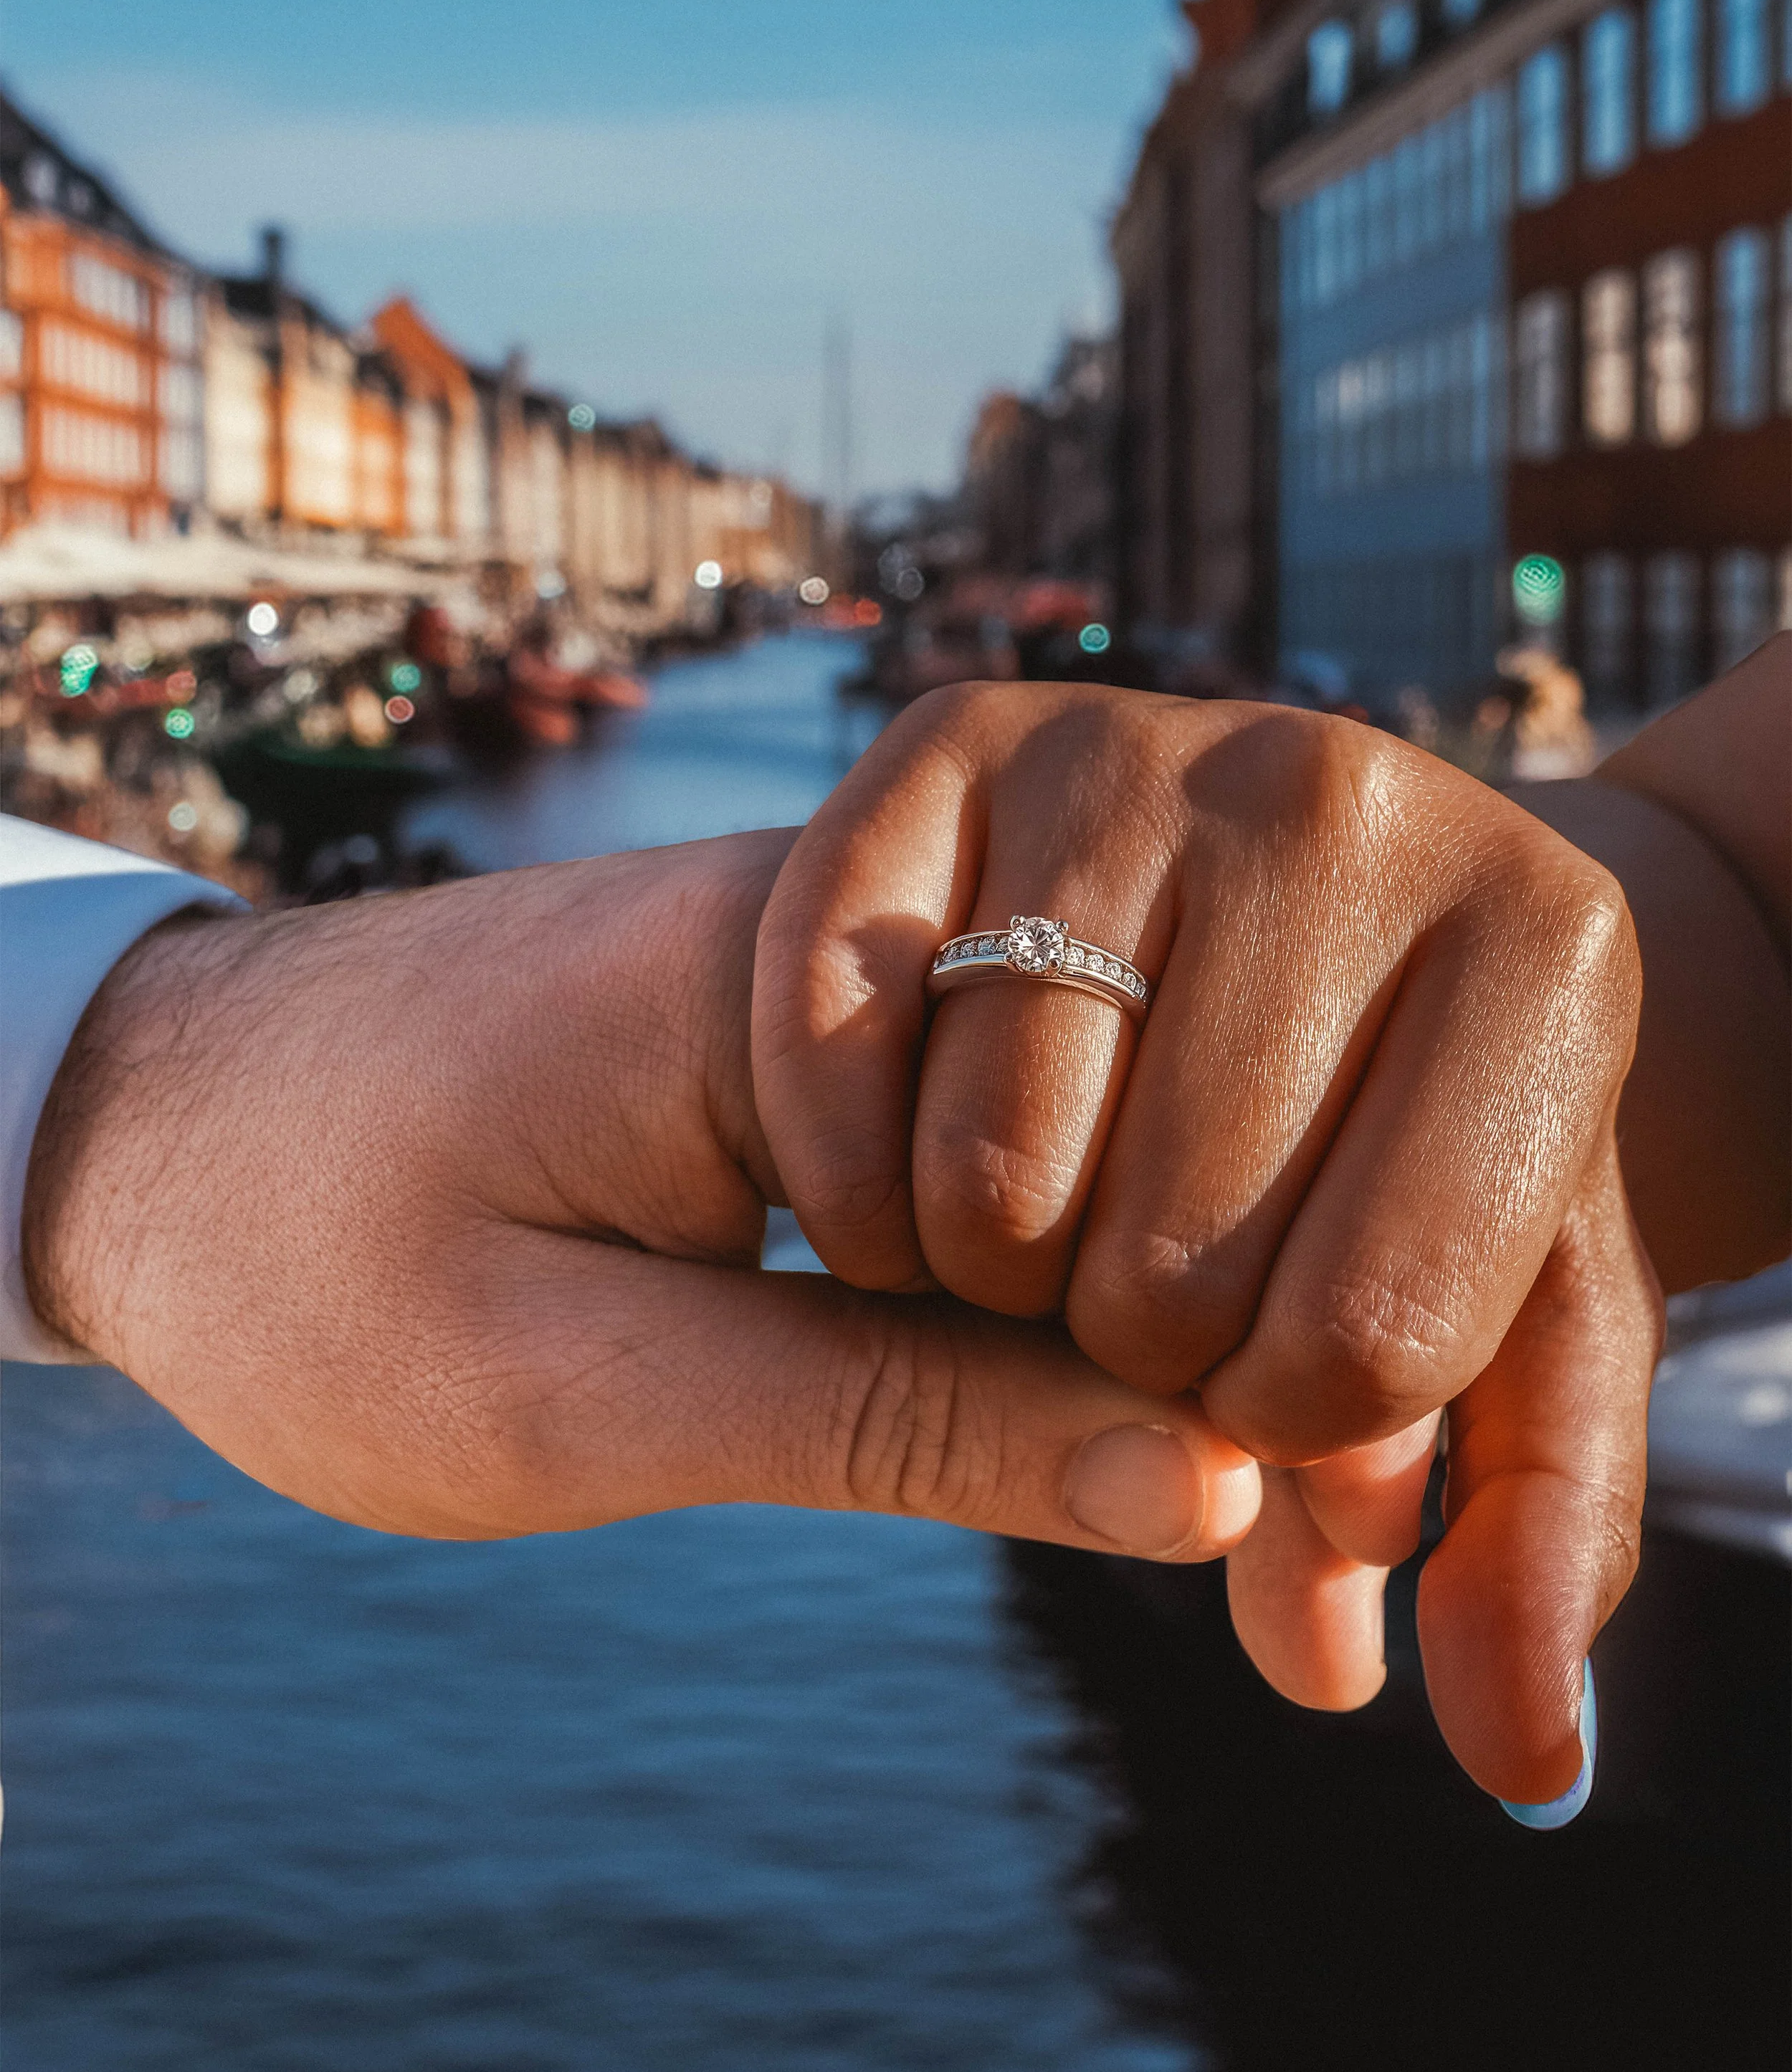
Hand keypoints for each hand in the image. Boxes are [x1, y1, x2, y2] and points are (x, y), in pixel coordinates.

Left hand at [22, 830, 1258, 1556]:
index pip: (1131, 1146)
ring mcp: (866, 971)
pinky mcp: (841, 1037)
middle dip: (1244, 1354)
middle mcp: (870, 927)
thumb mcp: (584, 1390)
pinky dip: (1077, 1291)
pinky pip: (1021, 1153)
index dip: (1235, 1354)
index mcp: (799, 972)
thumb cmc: (308, 1255)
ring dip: (1177, 1330)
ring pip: (1116, 1147)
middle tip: (1324, 1594)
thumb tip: (1195, 1479)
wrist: (149, 1125)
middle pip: (1161, 1134)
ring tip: (1249, 1533)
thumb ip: (887, 1421)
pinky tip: (1127, 1420)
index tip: (1314, 1543)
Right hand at [753, 684, 1660, 1805]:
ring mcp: (1135, 745)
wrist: (1231, 910)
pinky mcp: (943, 734)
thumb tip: (1495, 1742)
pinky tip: (905, 1147)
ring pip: (1001, 1189)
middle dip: (1134, 1360)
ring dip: (977, 1281)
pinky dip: (839, 1170)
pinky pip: (843, 1049)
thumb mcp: (1443, 1324)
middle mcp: (1351, 798)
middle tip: (1137, 1285)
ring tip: (1029, 1217)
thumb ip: (1468, 1523)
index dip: (1298, 1439)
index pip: (1385, 1344)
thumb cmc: (1360, 1153)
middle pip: (1179, 1279)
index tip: (1274, 1383)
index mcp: (1549, 946)